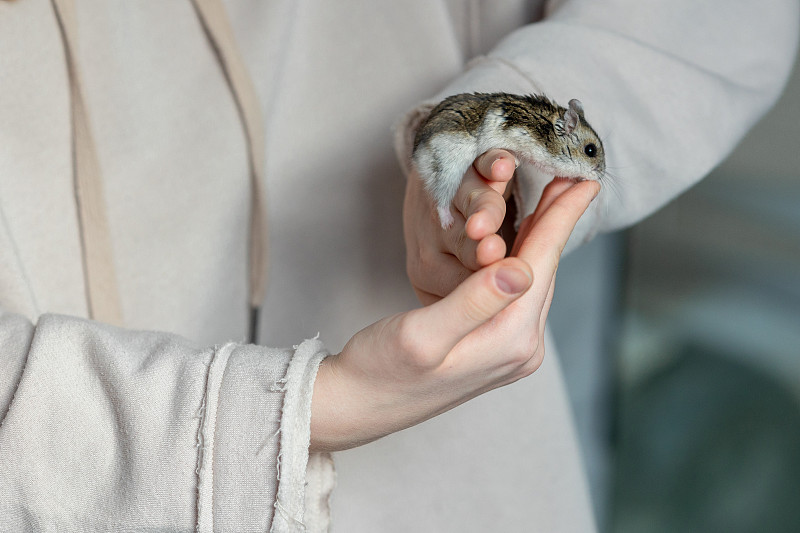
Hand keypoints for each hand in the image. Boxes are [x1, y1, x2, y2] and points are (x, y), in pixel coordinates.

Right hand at [311, 179, 599, 451]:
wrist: (360, 404)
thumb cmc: (381, 370)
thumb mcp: (422, 334)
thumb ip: (474, 302)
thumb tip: (521, 269)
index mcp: (508, 341)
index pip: (541, 264)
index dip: (562, 217)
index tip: (586, 179)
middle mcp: (520, 349)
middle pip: (544, 269)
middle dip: (558, 220)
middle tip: (572, 176)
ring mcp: (510, 350)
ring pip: (533, 279)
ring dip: (542, 237)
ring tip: (552, 197)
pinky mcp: (495, 346)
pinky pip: (518, 292)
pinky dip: (522, 257)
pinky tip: (520, 237)